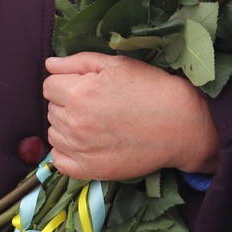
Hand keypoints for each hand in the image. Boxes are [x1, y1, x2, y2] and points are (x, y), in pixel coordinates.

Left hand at [42, 53, 219, 178]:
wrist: (181, 126)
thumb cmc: (152, 89)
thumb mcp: (118, 65)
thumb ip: (78, 62)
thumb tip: (49, 64)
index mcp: (79, 93)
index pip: (49, 85)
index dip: (67, 82)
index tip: (86, 86)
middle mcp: (74, 122)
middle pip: (51, 109)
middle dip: (67, 103)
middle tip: (96, 104)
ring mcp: (79, 149)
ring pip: (53, 132)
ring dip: (66, 126)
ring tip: (95, 123)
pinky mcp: (88, 170)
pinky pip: (58, 160)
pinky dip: (67, 151)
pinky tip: (86, 143)